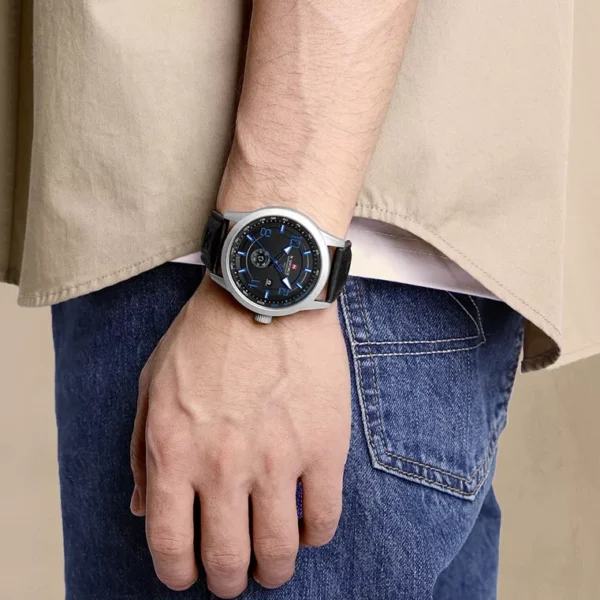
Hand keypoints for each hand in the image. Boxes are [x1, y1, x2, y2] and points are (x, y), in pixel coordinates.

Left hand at [130, 276, 350, 597]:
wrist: (267, 292)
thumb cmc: (206, 336)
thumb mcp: (152, 385)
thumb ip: (142, 451)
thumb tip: (140, 510)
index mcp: (175, 452)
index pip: (170, 543)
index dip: (178, 573)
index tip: (188, 576)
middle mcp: (223, 466)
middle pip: (226, 558)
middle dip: (227, 581)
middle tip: (233, 578)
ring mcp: (278, 460)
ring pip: (278, 551)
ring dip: (273, 571)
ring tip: (273, 568)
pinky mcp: (324, 447)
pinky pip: (323, 518)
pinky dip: (314, 536)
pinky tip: (307, 527)